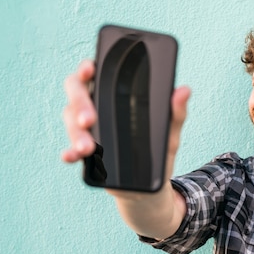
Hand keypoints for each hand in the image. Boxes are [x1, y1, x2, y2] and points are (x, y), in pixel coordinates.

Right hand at [61, 60, 190, 191]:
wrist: (151, 185)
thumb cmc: (158, 150)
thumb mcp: (169, 131)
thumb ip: (175, 112)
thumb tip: (184, 91)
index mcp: (115, 95)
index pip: (96, 73)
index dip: (87, 68)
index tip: (90, 70)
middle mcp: (97, 107)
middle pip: (76, 94)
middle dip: (79, 103)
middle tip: (88, 119)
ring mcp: (87, 129)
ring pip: (71, 122)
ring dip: (76, 133)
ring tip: (88, 148)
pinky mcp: (85, 153)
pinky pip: (71, 150)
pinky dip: (69, 153)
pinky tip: (71, 157)